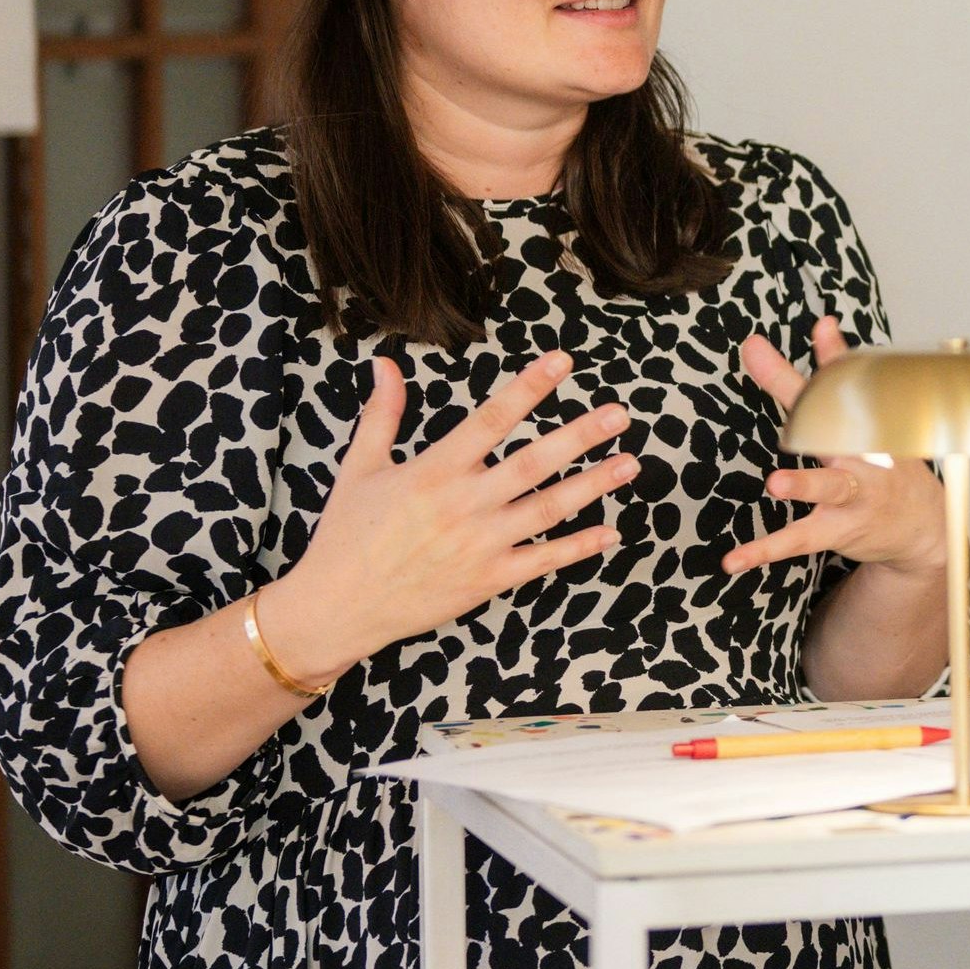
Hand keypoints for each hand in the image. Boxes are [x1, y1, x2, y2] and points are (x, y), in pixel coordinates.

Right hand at [263, 350, 635, 676]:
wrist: (338, 606)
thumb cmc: (346, 535)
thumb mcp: (360, 467)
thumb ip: (383, 414)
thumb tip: (386, 363)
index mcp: (434, 470)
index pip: (491, 419)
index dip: (530, 388)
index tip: (563, 362)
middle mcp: (464, 504)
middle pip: (534, 462)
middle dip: (580, 435)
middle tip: (619, 413)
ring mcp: (480, 545)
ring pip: (548, 509)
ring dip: (593, 485)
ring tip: (630, 463)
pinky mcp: (488, 580)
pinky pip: (542, 561)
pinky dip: (578, 547)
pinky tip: (610, 532)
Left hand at [721, 315, 948, 580]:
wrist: (924, 528)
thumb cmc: (890, 464)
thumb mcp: (872, 415)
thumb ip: (840, 369)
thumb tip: (824, 322)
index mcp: (863, 423)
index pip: (833, 386)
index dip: (806, 361)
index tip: (757, 343)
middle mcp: (860, 456)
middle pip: (830, 426)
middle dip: (804, 407)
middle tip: (779, 389)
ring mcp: (852, 495)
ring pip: (827, 488)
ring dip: (803, 485)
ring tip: (777, 484)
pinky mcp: (837, 530)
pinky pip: (797, 541)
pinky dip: (765, 551)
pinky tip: (733, 560)